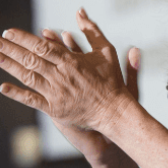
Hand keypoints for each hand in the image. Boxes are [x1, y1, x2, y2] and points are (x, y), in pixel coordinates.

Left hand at [0, 9, 138, 155]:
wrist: (114, 111)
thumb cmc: (111, 80)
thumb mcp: (105, 50)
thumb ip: (91, 30)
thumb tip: (80, 10)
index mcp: (71, 60)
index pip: (41, 45)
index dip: (23, 38)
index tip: (8, 32)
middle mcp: (60, 75)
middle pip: (30, 59)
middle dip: (10, 49)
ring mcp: (56, 93)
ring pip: (28, 77)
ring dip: (10, 66)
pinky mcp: (55, 109)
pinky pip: (32, 100)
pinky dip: (16, 93)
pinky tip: (2, 87)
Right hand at [43, 29, 139, 163]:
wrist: (108, 137)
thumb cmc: (117, 112)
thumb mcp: (128, 89)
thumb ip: (132, 70)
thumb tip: (136, 49)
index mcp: (87, 76)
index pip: (76, 54)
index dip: (69, 43)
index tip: (63, 31)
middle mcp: (74, 83)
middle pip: (60, 61)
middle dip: (52, 48)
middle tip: (44, 34)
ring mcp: (65, 94)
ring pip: (53, 74)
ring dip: (45, 62)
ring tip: (40, 53)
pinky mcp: (59, 110)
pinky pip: (48, 95)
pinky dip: (40, 87)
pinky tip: (32, 80)